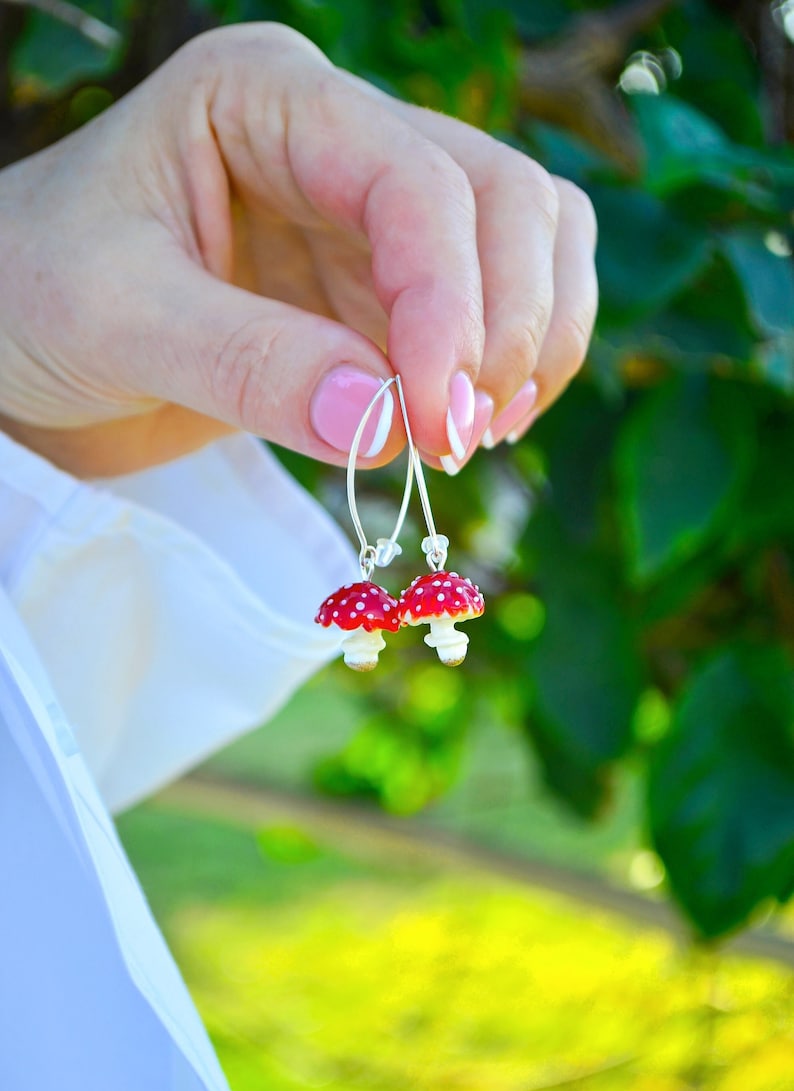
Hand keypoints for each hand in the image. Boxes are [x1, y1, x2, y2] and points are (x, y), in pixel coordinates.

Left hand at [0, 23, 596, 476]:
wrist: (13, 345)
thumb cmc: (35, 299)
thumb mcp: (116, 321)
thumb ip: (249, 364)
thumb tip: (388, 422)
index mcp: (265, 95)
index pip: (414, 178)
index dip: (450, 303)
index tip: (434, 421)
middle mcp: (337, 137)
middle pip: (504, 197)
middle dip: (505, 323)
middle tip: (458, 439)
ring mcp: (369, 215)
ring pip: (528, 241)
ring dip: (533, 339)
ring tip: (475, 433)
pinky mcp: (382, 290)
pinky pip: (497, 307)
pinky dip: (512, 365)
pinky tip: (472, 423)